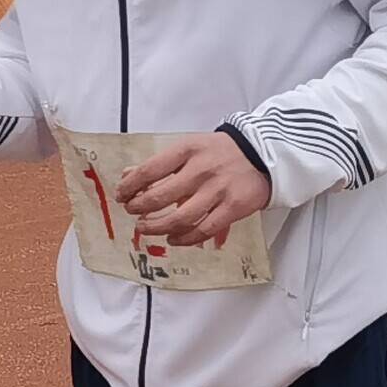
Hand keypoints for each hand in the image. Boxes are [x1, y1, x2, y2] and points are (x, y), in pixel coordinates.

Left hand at [119, 130, 268, 243]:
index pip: (149, 170)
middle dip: (140, 208)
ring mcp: (218, 190)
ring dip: (157, 227)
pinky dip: (184, 238)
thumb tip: (128, 175)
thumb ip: (160, 163)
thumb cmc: (221, 152)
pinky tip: (173, 238)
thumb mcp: (190, 147)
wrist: (264, 154)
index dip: (130, 186)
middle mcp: (202, 170)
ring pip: (179, 217)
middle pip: (160, 196)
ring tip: (146, 229)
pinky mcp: (233, 208)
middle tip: (133, 213)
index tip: (122, 195)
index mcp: (188, 150)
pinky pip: (203, 229)